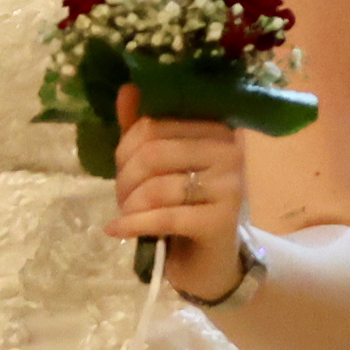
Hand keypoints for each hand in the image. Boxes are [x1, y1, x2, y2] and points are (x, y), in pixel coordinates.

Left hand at [104, 96, 250, 297]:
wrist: (212, 259)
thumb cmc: (186, 204)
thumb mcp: (163, 163)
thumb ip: (144, 127)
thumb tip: (128, 89)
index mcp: (217, 130)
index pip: (153, 125)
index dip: (126, 148)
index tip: (124, 168)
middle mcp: (231, 152)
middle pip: (153, 153)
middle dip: (125, 178)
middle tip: (123, 197)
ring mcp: (230, 187)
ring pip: (157, 186)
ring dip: (129, 204)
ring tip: (127, 215)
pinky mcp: (221, 220)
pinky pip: (165, 216)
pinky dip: (134, 225)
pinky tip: (118, 230)